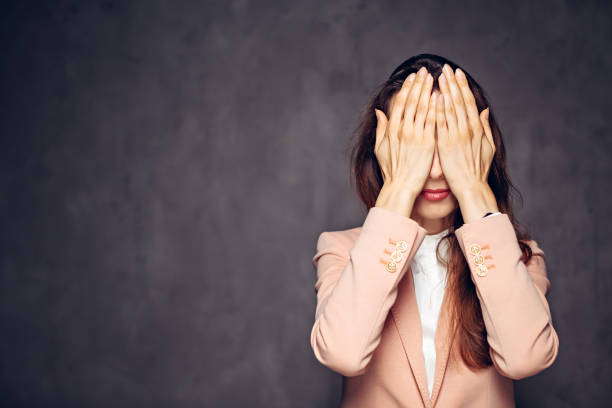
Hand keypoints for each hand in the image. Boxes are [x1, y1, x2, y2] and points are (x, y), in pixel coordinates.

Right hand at [373, 66, 436, 216]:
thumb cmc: (391, 170)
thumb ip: (381, 128)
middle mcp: (403, 130)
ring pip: (422, 107)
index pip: (400, 103)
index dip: (407, 88)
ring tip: (434, 78)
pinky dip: (436, 107)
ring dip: (429, 91)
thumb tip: (379, 112)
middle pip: (412, 101)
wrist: (401, 187)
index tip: (413, 76)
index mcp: (392, 129)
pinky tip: (441, 96)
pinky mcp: (427, 143)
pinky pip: (433, 121)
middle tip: (425, 70)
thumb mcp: (380, 148)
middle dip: (419, 84)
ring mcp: (415, 136)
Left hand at [436, 64, 498, 221]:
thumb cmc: (478, 169)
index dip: (462, 85)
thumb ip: (485, 127)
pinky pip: (440, 123)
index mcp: (477, 127)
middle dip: (452, 83)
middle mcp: (467, 129)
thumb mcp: (488, 146)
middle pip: (459, 100)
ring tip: (438, 76)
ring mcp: (456, 135)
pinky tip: (433, 97)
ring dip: (444, 90)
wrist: (470, 187)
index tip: (456, 73)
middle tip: (445, 68)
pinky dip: (437, 109)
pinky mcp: (445, 144)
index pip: (468, 101)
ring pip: (450, 108)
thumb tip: (485, 111)